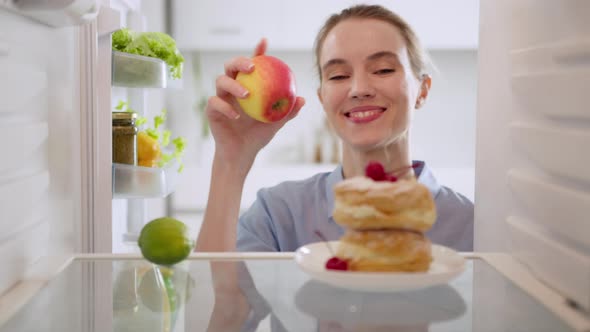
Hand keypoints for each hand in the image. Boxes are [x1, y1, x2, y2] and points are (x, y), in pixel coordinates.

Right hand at [205, 38, 304, 167]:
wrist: (242, 153)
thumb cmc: (258, 136)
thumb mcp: (276, 123)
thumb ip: (288, 111)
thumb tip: (303, 98)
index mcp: (247, 86)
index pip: (252, 65)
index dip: (257, 52)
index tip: (264, 42)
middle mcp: (232, 88)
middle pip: (231, 66)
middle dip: (240, 61)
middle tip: (252, 68)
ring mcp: (220, 97)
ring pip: (221, 81)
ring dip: (234, 85)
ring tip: (247, 94)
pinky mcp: (211, 110)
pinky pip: (215, 103)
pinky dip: (225, 107)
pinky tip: (236, 115)